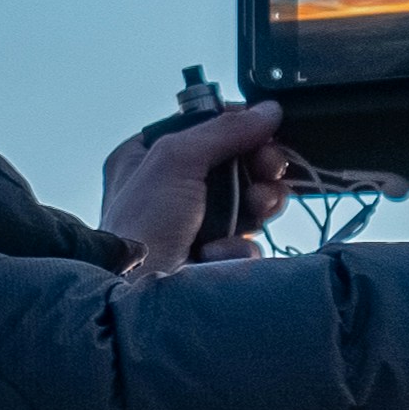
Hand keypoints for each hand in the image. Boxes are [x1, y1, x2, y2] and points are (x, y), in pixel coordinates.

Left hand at [102, 90, 315, 270]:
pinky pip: (244, 243)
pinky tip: (220, 252)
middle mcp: (168, 189)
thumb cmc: (141, 227)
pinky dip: (239, 247)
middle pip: (234, 164)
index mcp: (147, 158)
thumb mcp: (176, 160)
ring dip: (260, 203)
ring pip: (247, 203)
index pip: (204, 128)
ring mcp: (191, 226)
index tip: (264, 129)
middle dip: (258, 166)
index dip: (238, 128)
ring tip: (257, 209)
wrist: (139, 298)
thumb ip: (223, 130)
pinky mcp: (210, 259)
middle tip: (269, 169)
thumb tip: (266, 111)